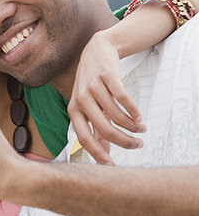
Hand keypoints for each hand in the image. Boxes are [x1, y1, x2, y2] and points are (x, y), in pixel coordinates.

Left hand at [68, 30, 145, 164]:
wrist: (96, 51)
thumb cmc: (91, 84)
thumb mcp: (88, 105)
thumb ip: (95, 129)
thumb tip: (105, 154)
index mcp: (74, 109)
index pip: (83, 137)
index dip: (97, 153)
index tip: (112, 165)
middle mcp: (81, 99)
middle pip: (104, 129)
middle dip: (124, 141)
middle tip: (138, 145)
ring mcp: (93, 87)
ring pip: (116, 115)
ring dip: (132, 126)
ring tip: (141, 129)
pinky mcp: (107, 76)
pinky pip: (123, 98)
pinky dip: (134, 110)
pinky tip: (140, 117)